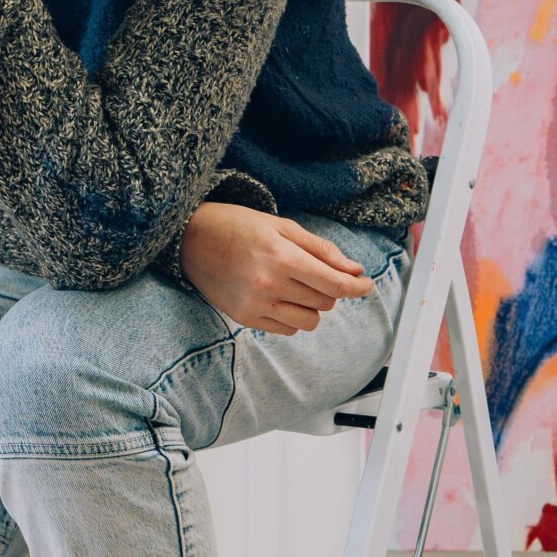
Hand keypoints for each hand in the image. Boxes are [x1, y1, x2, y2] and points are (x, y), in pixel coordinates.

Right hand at [178, 203, 376, 332]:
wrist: (189, 239)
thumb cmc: (238, 226)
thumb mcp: (281, 226)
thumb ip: (320, 249)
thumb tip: (353, 270)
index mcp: (282, 257)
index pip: (334, 284)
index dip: (357, 287)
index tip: (366, 285)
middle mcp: (269, 285)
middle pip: (324, 303)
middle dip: (329, 290)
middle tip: (316, 274)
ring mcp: (255, 305)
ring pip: (308, 322)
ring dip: (313, 307)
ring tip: (298, 288)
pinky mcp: (244, 318)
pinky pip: (286, 330)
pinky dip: (292, 317)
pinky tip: (280, 297)